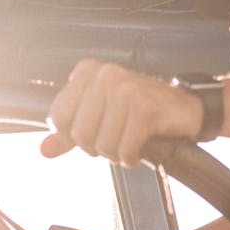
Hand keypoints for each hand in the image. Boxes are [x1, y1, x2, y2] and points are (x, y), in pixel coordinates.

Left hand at [41, 60, 203, 166]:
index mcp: (88, 72)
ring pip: (102, 144)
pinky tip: (140, 149)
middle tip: (115, 142)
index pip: (57, 118)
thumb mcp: (100, 117)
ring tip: (129, 144)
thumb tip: (44, 150)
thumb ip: (69, 133)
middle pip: (79, 134)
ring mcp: (126, 90)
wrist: (185, 109)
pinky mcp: (145, 108)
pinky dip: (131, 157)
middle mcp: (105, 75)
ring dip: (117, 154)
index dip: (73, 137)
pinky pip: (124, 148)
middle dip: (97, 148)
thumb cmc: (142, 112)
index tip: (94, 135)